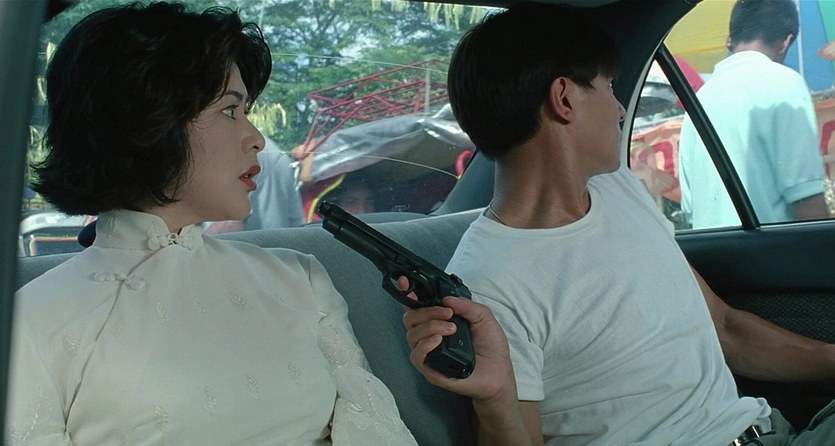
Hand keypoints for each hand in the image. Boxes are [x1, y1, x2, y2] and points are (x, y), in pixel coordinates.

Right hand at [398, 277, 515, 403]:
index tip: (405, 281)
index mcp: (438, 320)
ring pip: (412, 334)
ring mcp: (428, 352)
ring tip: (451, 329)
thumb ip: (467, 305)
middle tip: (447, 313)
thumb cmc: (490, 346)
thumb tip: (447, 299)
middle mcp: (429, 334)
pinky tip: (439, 340)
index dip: (406, 291)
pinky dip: (426, 344)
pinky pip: (416, 355)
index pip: (415, 304)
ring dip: (430, 326)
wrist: (499, 373)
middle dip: (426, 311)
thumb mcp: (484, 317)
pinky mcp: (429, 369)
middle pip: (410, 317)